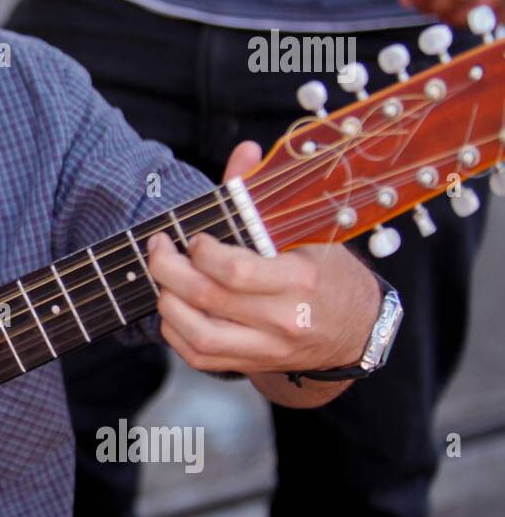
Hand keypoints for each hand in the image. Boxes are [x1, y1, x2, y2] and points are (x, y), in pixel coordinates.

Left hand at [146, 141, 380, 384]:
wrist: (356, 329)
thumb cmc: (329, 273)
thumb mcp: (308, 232)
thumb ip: (264, 195)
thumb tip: (246, 151)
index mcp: (299, 281)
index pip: (236, 271)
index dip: (202, 251)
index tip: (195, 237)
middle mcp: (282, 319)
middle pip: (207, 298)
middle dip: (168, 268)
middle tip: (160, 247)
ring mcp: (266, 347)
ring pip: (198, 334)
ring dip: (167, 303)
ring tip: (164, 279)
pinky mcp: (251, 364)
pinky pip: (199, 356)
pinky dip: (174, 332)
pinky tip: (173, 308)